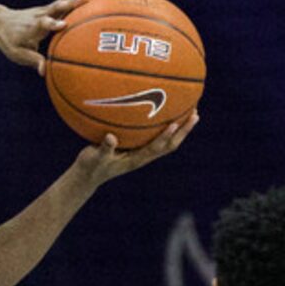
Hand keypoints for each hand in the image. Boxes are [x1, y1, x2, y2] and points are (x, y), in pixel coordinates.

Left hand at [0, 0, 101, 74]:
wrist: (1, 23)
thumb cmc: (10, 41)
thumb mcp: (18, 54)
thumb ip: (32, 60)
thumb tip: (44, 72)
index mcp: (33, 27)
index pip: (43, 23)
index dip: (52, 24)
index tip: (62, 25)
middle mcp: (41, 15)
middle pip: (57, 6)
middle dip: (71, 3)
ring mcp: (47, 9)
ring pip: (65, 0)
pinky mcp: (51, 8)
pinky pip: (67, 1)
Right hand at [75, 110, 198, 186]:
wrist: (89, 174)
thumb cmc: (90, 166)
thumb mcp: (93, 158)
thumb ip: (103, 149)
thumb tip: (111, 137)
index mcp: (136, 159)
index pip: (155, 148)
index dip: (165, 137)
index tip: (175, 124)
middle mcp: (144, 156)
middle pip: (170, 145)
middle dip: (184, 130)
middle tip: (195, 114)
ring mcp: (143, 153)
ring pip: (167, 141)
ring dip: (181, 128)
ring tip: (192, 110)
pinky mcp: (139, 148)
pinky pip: (157, 135)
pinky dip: (166, 125)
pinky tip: (166, 110)